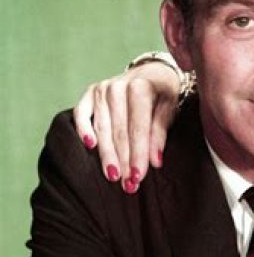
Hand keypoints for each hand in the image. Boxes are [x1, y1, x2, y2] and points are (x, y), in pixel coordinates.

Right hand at [73, 62, 180, 191]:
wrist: (151, 71)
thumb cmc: (163, 94)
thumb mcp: (170, 109)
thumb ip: (160, 133)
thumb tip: (155, 161)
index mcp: (141, 87)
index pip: (138, 129)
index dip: (138, 155)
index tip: (138, 177)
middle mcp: (118, 86)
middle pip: (119, 131)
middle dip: (123, 160)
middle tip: (128, 185)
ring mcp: (101, 89)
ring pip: (102, 128)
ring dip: (107, 155)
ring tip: (113, 176)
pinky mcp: (90, 93)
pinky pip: (81, 114)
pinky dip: (83, 129)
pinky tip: (89, 146)